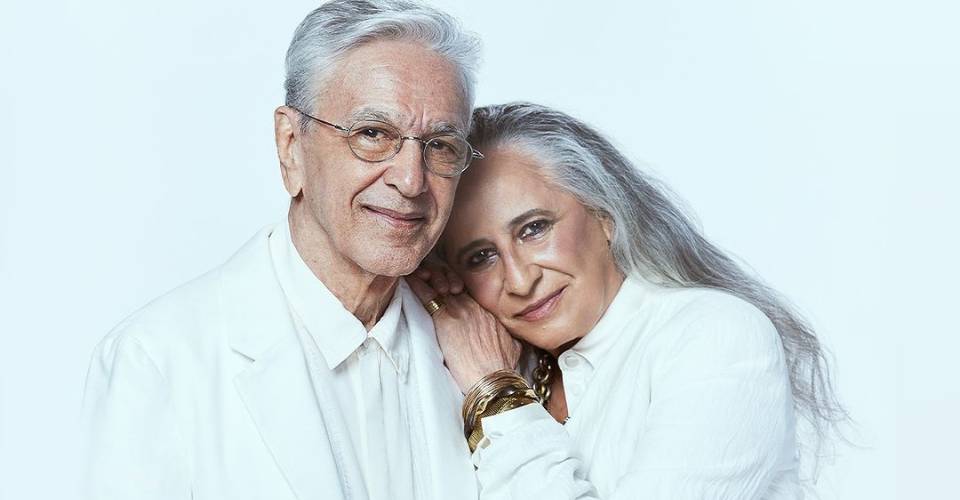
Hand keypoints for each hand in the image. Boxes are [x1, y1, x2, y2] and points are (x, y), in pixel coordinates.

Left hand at [407, 261, 520, 393]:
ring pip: (440, 282)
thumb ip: (509, 338)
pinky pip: (427, 295)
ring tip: (420, 275)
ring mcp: (459, 310)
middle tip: (432, 278)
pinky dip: (417, 285)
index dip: (456, 284)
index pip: (468, 289)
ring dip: (429, 277)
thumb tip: (513, 341)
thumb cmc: (501, 368)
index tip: (449, 286)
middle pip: (453, 280)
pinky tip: (410, 279)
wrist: (492, 379)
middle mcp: (474, 306)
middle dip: (441, 276)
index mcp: (487, 311)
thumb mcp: (514, 348)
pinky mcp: (445, 320)